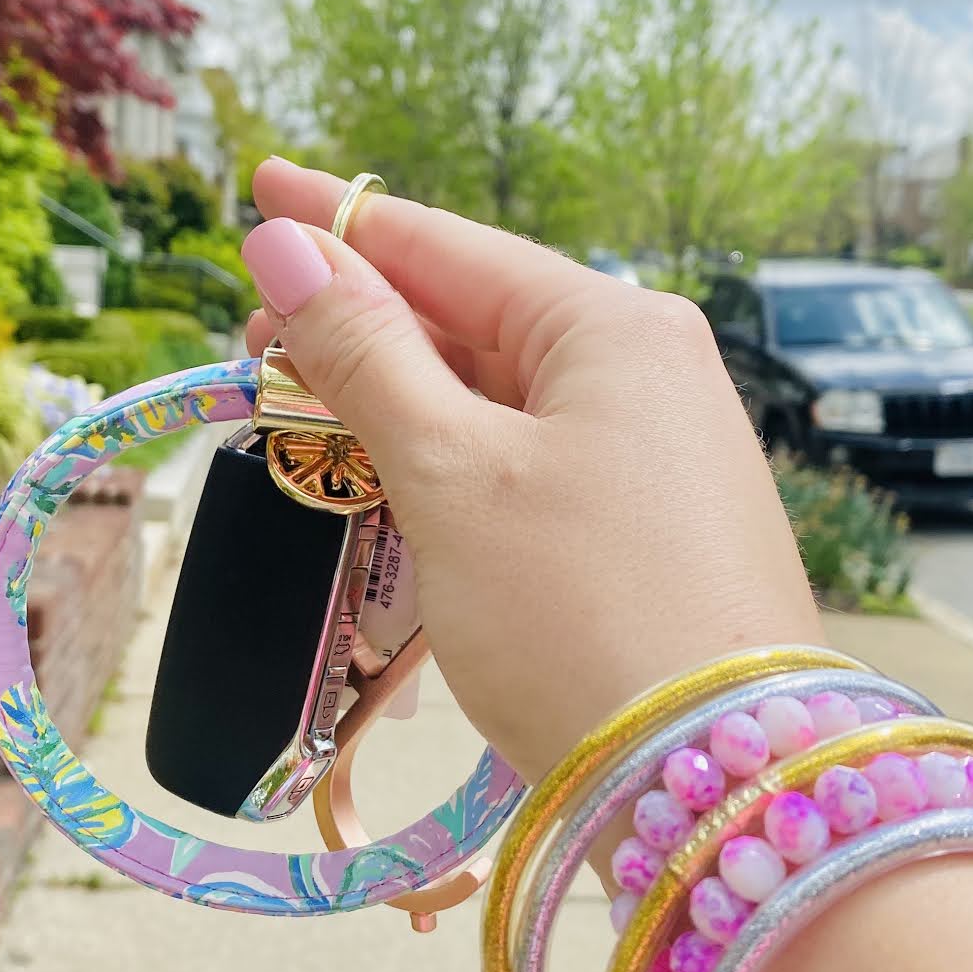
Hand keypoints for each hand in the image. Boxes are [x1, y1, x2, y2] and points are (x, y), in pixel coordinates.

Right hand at [242, 161, 819, 779]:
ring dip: (400, 406)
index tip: (261, 188)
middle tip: (254, 332)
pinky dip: (452, 470)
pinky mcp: (654, 532)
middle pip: (475, 321)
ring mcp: (661, 456)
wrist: (718, 784)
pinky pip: (532, 468)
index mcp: (613, 328)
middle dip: (362, 324)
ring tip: (303, 407)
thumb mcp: (452, 475)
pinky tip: (391, 483)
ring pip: (500, 403)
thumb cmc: (580, 615)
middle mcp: (651, 373)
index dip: (346, 223)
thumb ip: (366, 357)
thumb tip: (289, 246)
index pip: (449, 247)